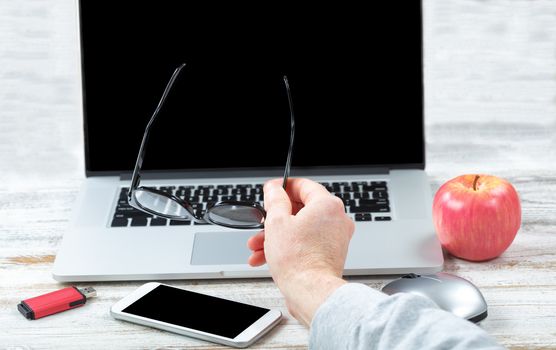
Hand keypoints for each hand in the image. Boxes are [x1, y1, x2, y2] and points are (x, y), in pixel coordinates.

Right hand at [247, 178, 354, 324]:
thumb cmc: (298, 260)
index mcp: (327, 204)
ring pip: (301, 228)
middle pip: (301, 209)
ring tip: (257, 247)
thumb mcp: (276, 222)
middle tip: (262, 222)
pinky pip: (307, 242)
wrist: (311, 292)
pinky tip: (266, 257)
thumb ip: (275, 200)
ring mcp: (336, 237)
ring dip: (277, 235)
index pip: (304, 185)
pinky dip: (288, 246)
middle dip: (275, 218)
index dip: (283, 186)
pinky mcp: (331, 253)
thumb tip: (274, 188)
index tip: (271, 190)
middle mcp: (337, 219)